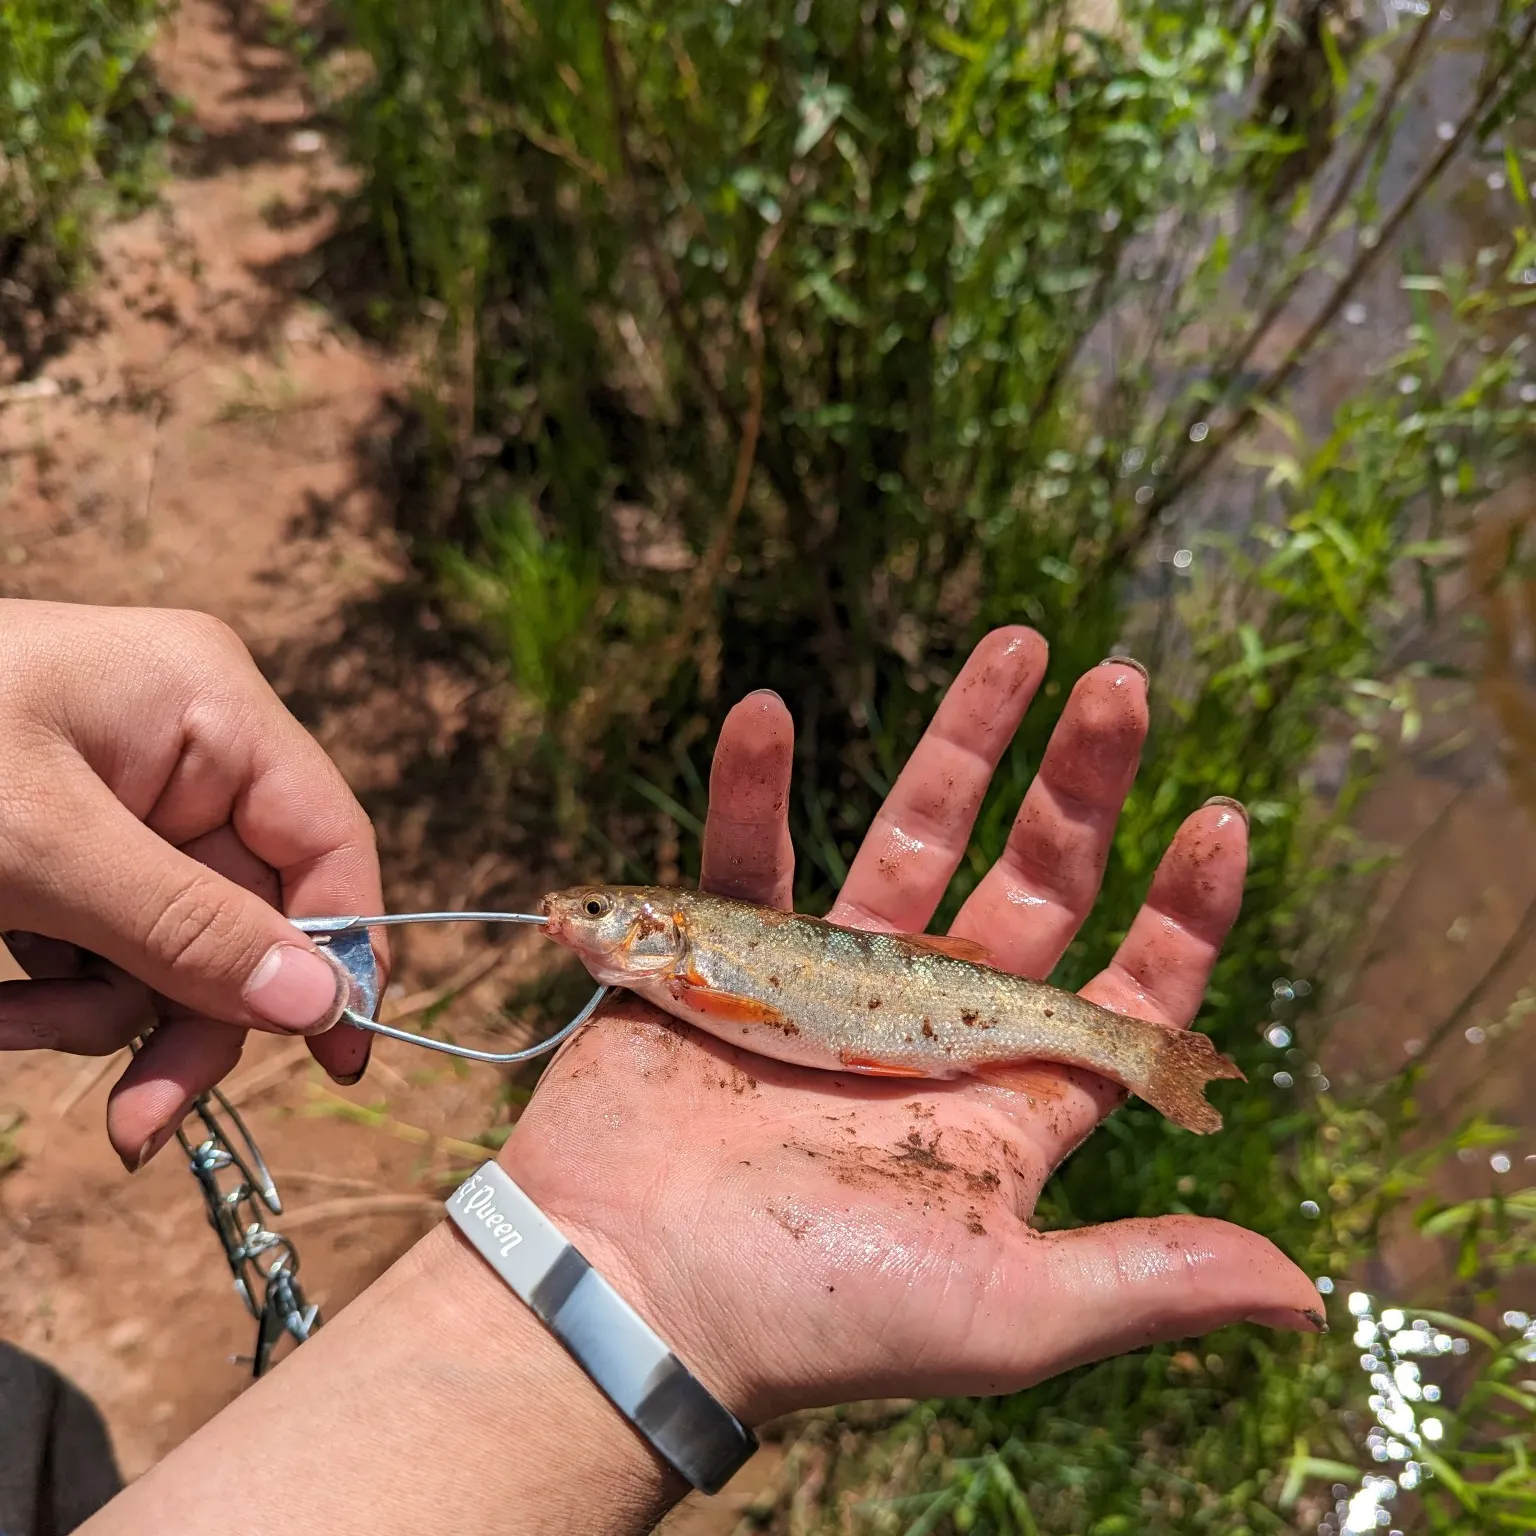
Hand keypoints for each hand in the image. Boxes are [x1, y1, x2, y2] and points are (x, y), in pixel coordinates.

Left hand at [0, 600, 384, 1169]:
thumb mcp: (37, 846)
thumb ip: (184, 927)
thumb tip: (325, 1007)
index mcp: (210, 709)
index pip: (327, 842)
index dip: (342, 950)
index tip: (336, 1060)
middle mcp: (187, 753)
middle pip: (249, 915)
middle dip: (185, 1013)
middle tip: (137, 1123)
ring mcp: (126, 802)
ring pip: (175, 948)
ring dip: (99, 1012)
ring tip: (2, 1023)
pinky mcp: (68, 850)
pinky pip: (107, 948)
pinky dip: (53, 993)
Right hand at [503, 626, 1319, 1425]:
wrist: (628, 1294)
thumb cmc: (814, 1313)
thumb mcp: (1000, 1310)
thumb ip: (1143, 1281)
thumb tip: (1304, 1294)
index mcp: (1001, 1099)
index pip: (1121, 995)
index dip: (1181, 912)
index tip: (1219, 819)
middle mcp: (929, 1026)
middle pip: (1028, 883)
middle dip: (1081, 787)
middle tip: (1123, 685)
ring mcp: (828, 981)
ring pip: (908, 838)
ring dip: (960, 741)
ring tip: (1016, 645)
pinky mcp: (725, 954)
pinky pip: (745, 852)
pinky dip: (752, 786)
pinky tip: (766, 713)